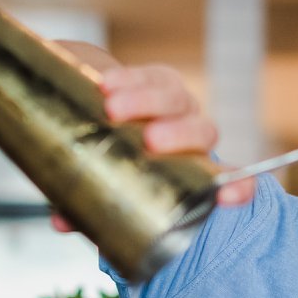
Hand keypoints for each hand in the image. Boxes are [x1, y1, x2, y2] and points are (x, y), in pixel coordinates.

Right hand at [49, 63, 253, 231]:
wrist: (100, 109)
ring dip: (147, 102)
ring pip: (175, 99)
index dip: (238, 186)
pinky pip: (149, 75)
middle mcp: (192, 136)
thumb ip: (85, 209)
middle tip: (149, 141)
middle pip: (202, 132)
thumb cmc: (110, 161)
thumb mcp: (100, 187)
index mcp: (191, 170)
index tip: (232, 195)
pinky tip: (105, 83)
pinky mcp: (156, 78)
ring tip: (112, 108)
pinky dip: (129, 79)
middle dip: (178, 136)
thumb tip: (59, 222)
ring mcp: (178, 104)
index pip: (227, 179)